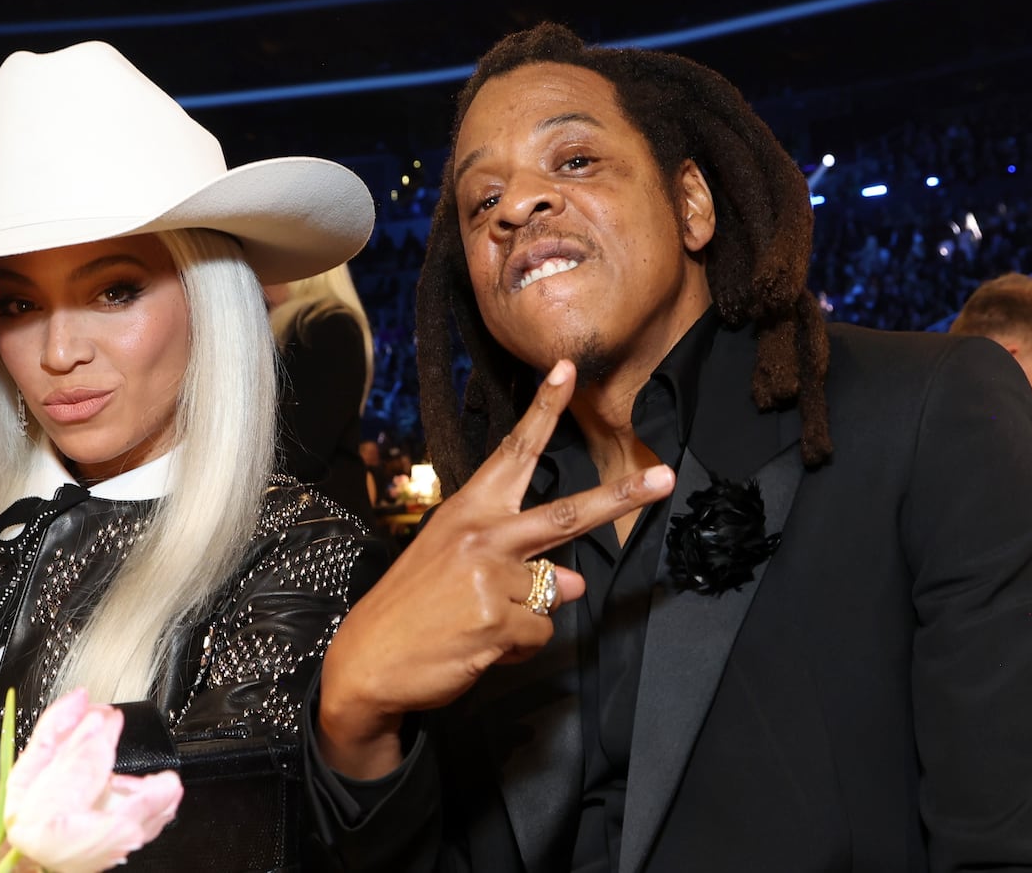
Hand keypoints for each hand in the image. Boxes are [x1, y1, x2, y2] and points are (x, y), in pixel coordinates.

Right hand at [317, 360, 675, 778]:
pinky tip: (478, 645)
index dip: (544, 411)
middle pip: (566, 514)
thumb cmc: (410, 609)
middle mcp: (482, 535)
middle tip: (664, 478)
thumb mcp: (457, 569)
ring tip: (476, 624)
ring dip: (526, 617)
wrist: (367, 660)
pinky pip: (539, 634)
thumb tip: (573, 583)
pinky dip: (518, 647)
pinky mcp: (498, 621)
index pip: (513, 452)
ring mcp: (491, 578)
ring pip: (553, 595)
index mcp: (468, 510)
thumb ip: (516, 565)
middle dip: (621, 497)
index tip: (568, 371)